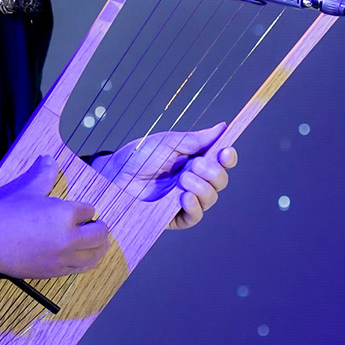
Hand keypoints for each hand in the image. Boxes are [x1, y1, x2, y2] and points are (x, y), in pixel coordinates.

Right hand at [0, 156, 108, 278]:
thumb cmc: (7, 212)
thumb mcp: (28, 190)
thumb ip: (44, 174)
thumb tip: (49, 159)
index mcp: (65, 214)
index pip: (89, 210)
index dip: (85, 209)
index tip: (80, 210)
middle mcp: (70, 238)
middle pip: (99, 234)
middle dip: (100, 228)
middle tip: (95, 225)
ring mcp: (63, 258)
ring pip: (94, 255)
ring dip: (99, 247)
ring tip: (95, 242)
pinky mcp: (55, 272)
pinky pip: (80, 269)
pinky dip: (86, 261)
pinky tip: (83, 256)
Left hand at [92, 123, 237, 230]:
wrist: (116, 174)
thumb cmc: (140, 156)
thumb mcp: (169, 143)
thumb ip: (195, 139)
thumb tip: (222, 127)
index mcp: (195, 160)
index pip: (221, 161)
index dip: (228, 158)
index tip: (226, 152)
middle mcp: (194, 180)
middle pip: (220, 181)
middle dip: (213, 172)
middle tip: (194, 165)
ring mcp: (185, 199)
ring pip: (210, 199)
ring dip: (202, 188)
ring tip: (183, 179)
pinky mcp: (174, 216)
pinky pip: (195, 216)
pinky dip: (194, 207)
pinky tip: (184, 197)